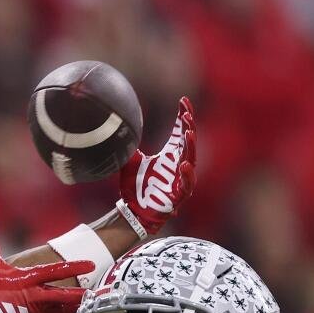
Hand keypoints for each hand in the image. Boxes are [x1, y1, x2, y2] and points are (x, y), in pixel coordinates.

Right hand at [0, 214, 91, 312]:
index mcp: (27, 278)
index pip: (55, 271)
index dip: (74, 266)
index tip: (91, 264)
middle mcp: (32, 295)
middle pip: (61, 295)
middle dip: (78, 294)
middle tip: (94, 294)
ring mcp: (29, 311)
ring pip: (54, 311)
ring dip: (68, 310)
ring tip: (83, 310)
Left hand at [118, 97, 196, 235]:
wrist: (132, 211)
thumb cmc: (134, 188)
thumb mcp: (130, 161)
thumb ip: (131, 146)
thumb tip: (122, 127)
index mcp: (170, 156)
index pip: (180, 132)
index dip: (183, 117)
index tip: (183, 101)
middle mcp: (179, 165)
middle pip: (188, 142)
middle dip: (188, 126)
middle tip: (186, 113)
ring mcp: (181, 180)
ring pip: (191, 159)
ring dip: (190, 145)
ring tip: (188, 132)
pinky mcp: (180, 195)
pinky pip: (187, 184)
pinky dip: (187, 174)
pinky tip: (183, 163)